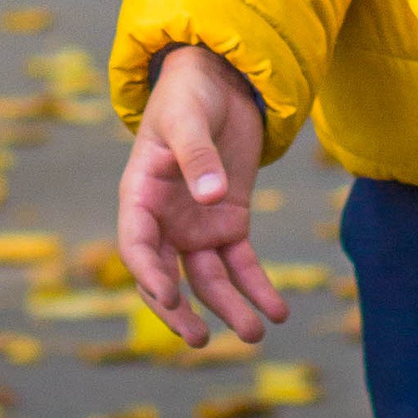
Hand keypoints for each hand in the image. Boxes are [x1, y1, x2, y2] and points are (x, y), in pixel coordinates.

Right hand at [116, 44, 291, 348]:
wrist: (219, 77)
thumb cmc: (188, 94)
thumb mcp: (187, 118)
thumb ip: (197, 155)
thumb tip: (213, 197)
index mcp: (141, 196)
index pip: (138, 246)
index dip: (150, 275)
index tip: (169, 296)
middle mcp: (166, 221)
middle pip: (168, 276)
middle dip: (181, 312)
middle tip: (199, 340)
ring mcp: (198, 225)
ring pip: (209, 279)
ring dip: (229, 308)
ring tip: (255, 333)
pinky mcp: (230, 221)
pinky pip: (242, 262)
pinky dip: (257, 286)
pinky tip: (278, 309)